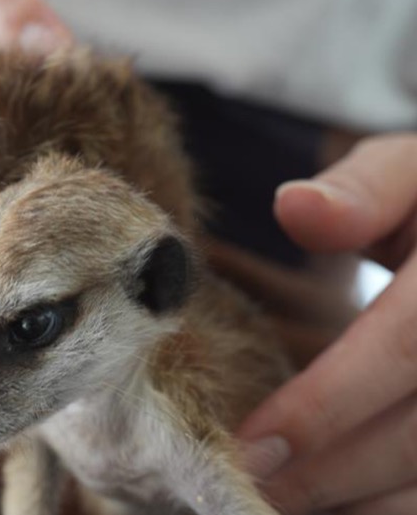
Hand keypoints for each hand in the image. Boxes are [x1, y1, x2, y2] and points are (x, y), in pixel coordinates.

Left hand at [239, 134, 416, 513]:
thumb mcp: (413, 171)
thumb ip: (362, 189)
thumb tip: (293, 205)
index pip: (403, 349)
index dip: (325, 405)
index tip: (252, 445)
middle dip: (331, 473)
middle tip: (252, 491)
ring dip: (363, 502)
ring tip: (283, 505)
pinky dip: (398, 505)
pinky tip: (342, 503)